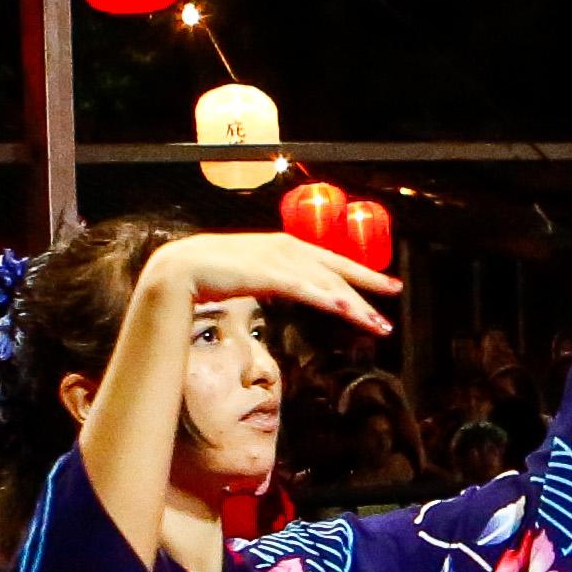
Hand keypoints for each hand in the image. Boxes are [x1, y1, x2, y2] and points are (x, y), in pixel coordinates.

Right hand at [150, 231, 397, 335]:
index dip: (363, 274)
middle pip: (337, 273)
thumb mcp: (254, 274)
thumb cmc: (212, 273)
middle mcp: (288, 249)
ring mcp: (278, 260)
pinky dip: (324, 297)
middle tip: (392, 309)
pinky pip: (302, 288)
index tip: (388, 286)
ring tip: (376, 323)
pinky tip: (343, 308)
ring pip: (326, 283)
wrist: (179, 269)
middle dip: (368, 291)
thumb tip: (289, 288)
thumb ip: (276, 278)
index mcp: (286, 248)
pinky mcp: (265, 273)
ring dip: (354, 304)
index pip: (333, 262)